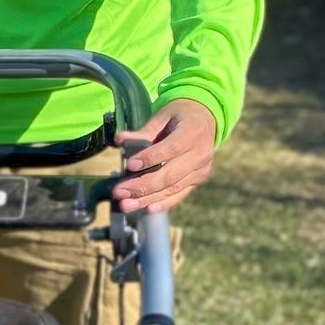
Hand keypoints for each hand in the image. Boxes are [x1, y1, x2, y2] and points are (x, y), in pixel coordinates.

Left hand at [112, 98, 217, 212]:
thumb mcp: (163, 115)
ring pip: (173, 188)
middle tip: (119, 192)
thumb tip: (119, 140)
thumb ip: (143, 131)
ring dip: (147, 199)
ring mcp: (200, 170)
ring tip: (126, 204)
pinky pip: (179, 195)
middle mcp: (200, 154)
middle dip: (142, 186)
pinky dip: (162, 203)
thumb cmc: (179, 116)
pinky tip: (146, 209)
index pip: (171, 148)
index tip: (129, 165)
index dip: (150, 158)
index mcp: (192, 132)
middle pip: (170, 175)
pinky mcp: (197, 180)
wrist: (205, 120)